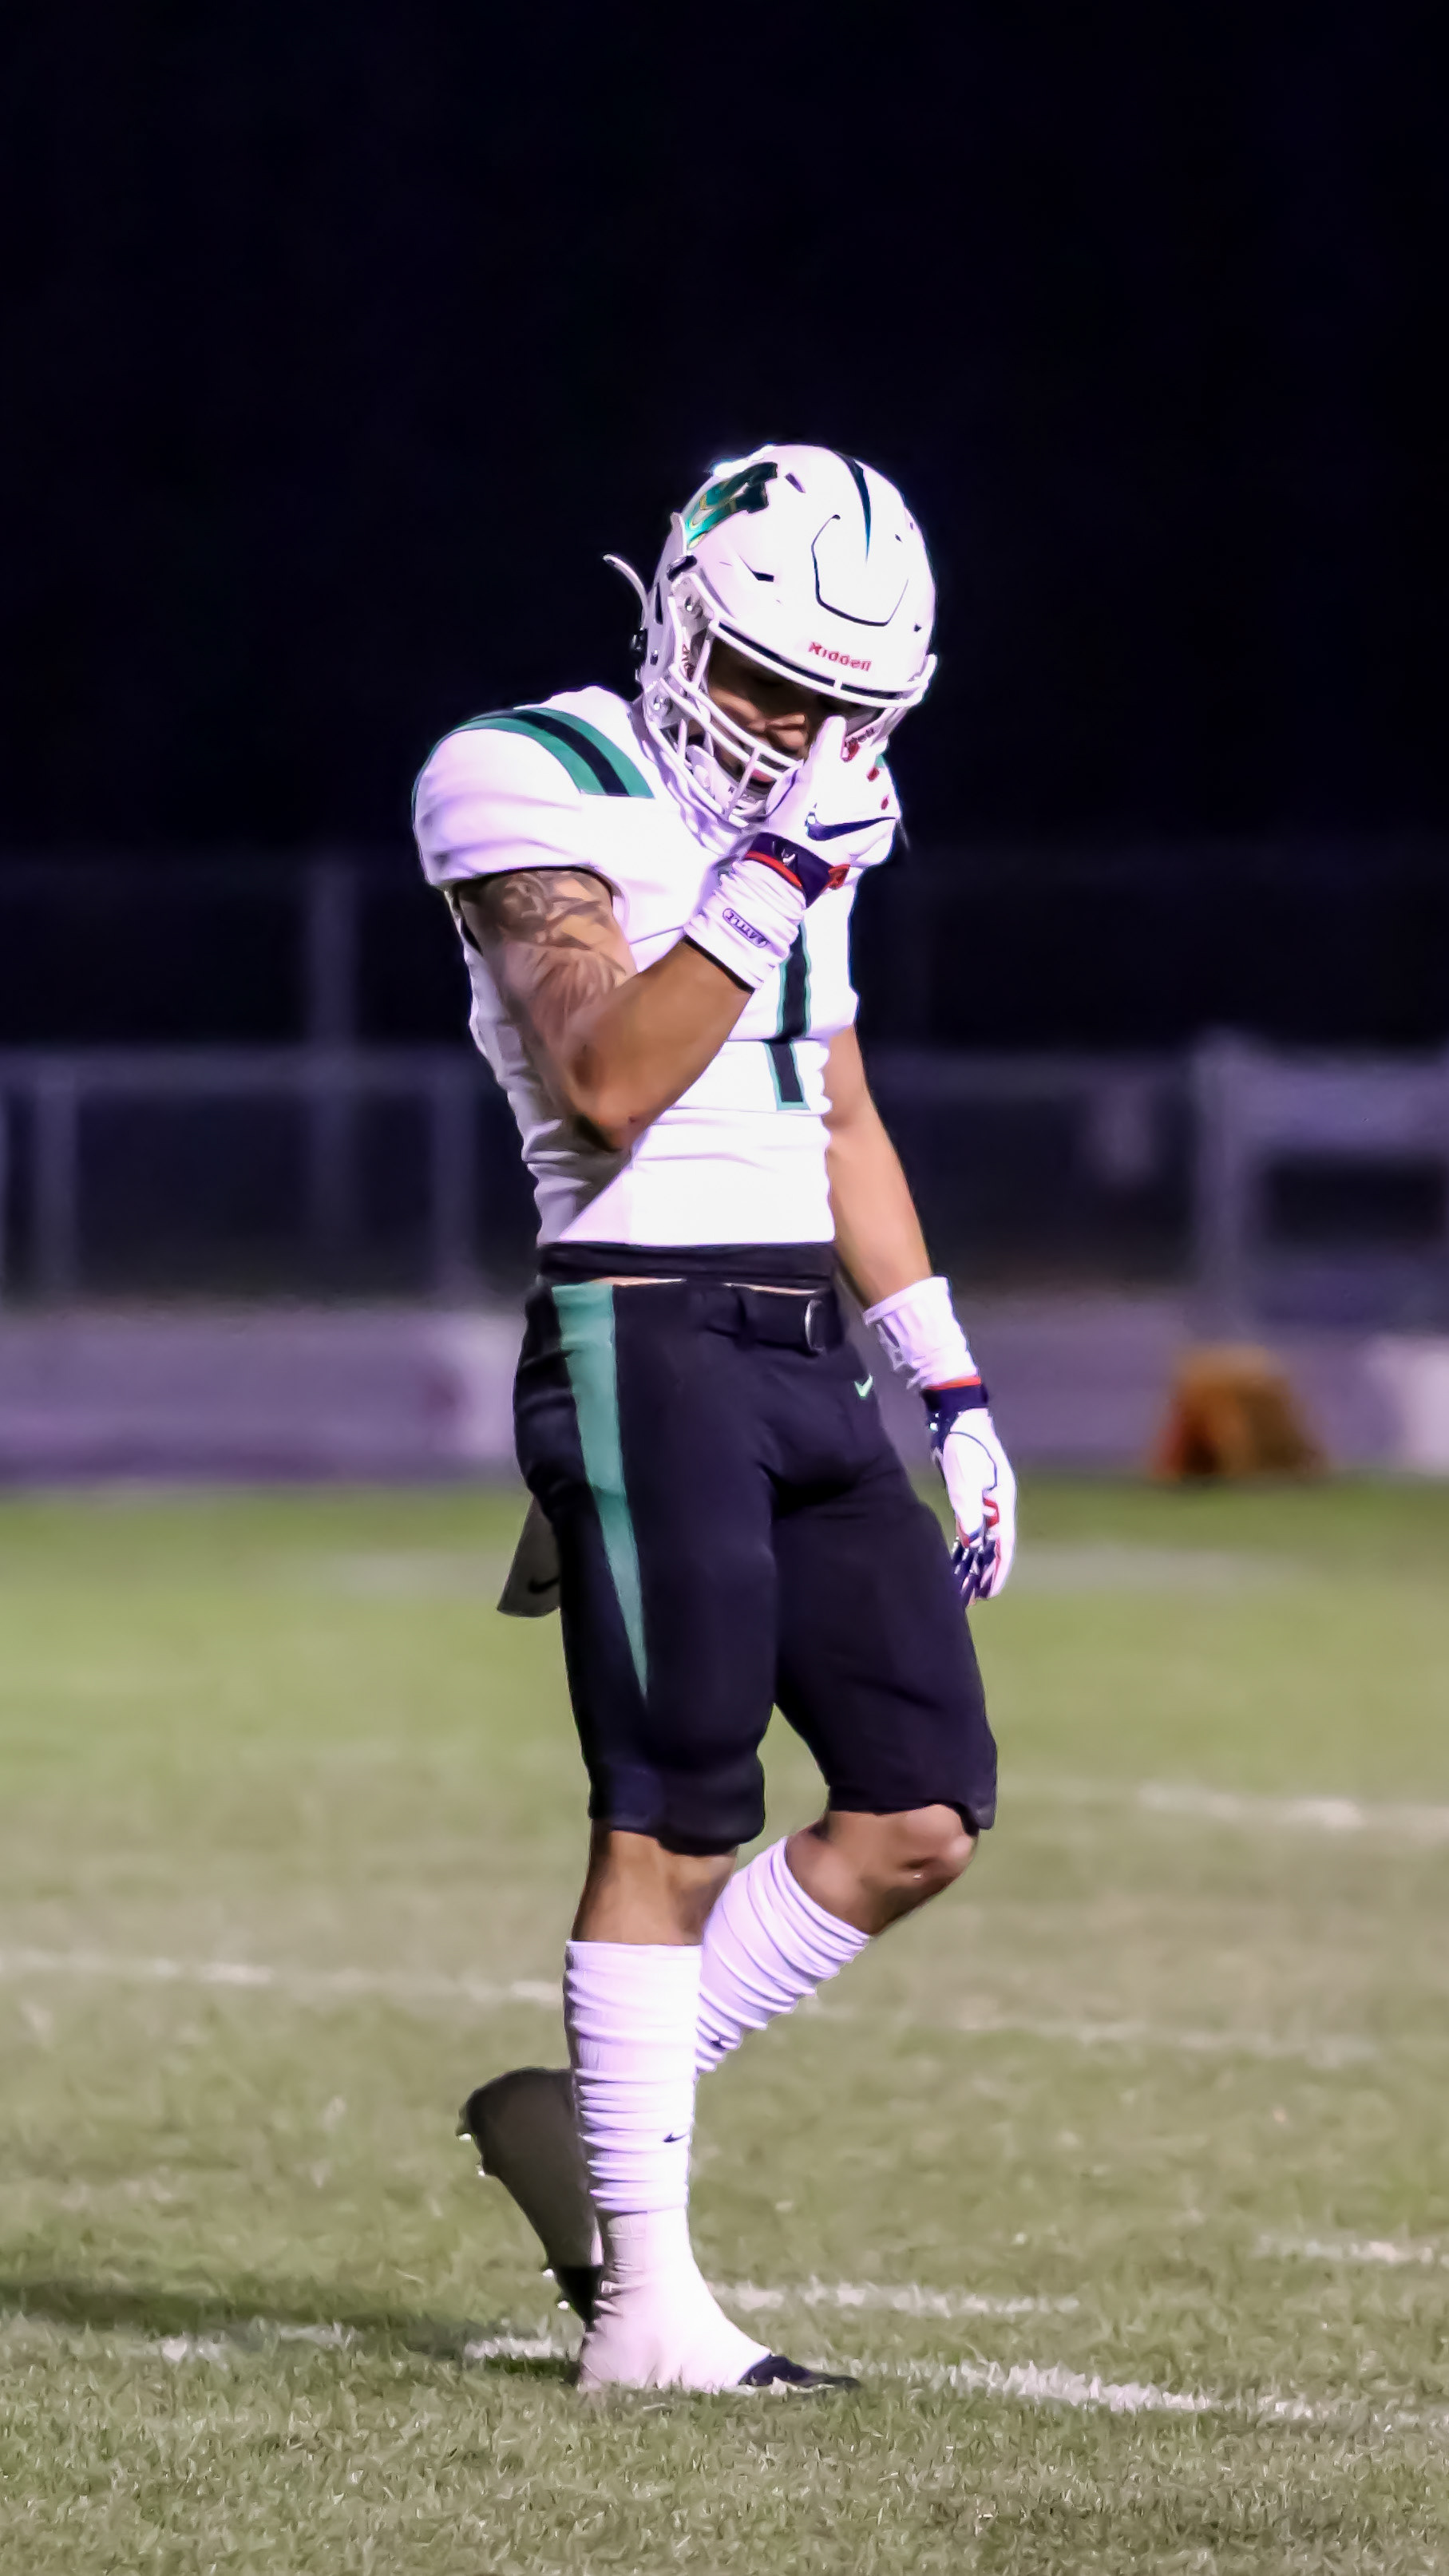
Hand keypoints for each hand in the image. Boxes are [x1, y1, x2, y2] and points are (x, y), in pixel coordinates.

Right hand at [760, 716, 896, 868]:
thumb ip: (804, 773)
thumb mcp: (784, 790)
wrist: (796, 860)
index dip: (835, 729)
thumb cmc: (782, 825)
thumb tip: (813, 770)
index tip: (834, 733)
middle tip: (852, 767)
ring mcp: (869, 800)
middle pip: (865, 753)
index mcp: (824, 763)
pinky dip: (886, 806)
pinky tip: (880, 809)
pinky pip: (891, 808)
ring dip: (876, 779)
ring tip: (870, 787)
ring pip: (883, 777)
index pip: (836, 728)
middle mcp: (852, 775)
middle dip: (858, 757)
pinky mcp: (879, 822)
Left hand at [925, 1386, 1016, 1605]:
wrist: (957, 1415)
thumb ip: (969, 1511)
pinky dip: (966, 1543)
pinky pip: (970, 1526)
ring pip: (982, 1536)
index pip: (1003, 1542)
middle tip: (975, 1597)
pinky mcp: (969, 1494)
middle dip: (986, 1570)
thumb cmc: (963, 1444)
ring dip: (975, 1559)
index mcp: (1002, 1500)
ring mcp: (984, 1498)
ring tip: (966, 1583)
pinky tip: (959, 1557)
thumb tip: (973, 1544)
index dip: (999, 1568)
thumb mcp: (966, 1478)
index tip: (992, 1592)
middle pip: (994, 1543)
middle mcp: (996, 1503)